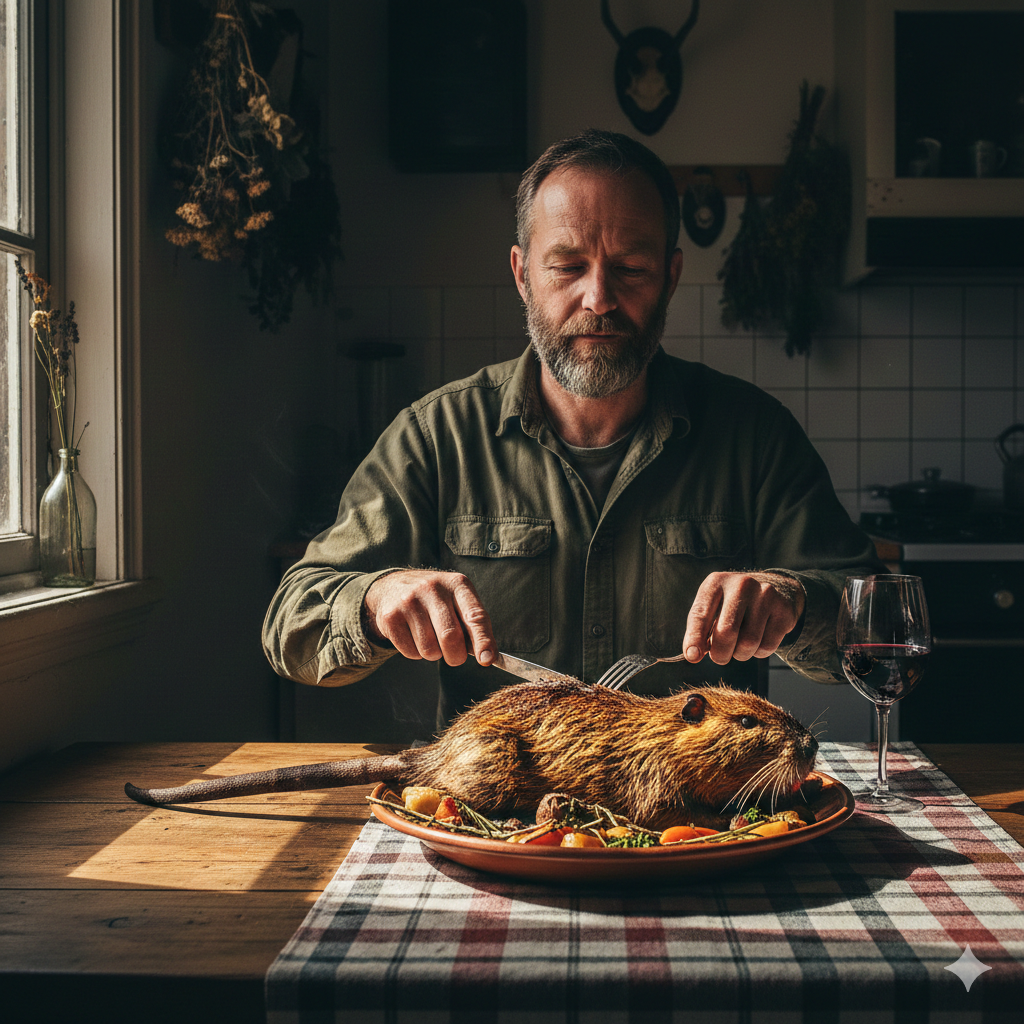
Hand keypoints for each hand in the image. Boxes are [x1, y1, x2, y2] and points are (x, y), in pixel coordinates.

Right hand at [363, 570, 495, 666]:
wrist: (392, 587)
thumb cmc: (435, 600)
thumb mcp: (457, 600)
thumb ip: (473, 624)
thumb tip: (487, 656)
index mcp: (457, 584)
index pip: (475, 615)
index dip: (483, 640)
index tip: (487, 660)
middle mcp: (433, 588)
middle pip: (451, 637)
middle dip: (456, 656)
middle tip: (454, 656)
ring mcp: (409, 601)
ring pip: (430, 649)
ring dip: (434, 654)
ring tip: (430, 638)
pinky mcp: (391, 617)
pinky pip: (411, 652)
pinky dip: (416, 653)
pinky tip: (413, 636)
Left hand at [682, 572, 805, 665]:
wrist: (775, 588)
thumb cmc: (733, 604)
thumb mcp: (712, 607)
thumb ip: (699, 630)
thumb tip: (693, 655)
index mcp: (716, 582)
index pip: (700, 614)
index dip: (694, 639)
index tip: (692, 656)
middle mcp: (741, 585)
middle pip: (726, 632)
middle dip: (720, 654)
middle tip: (720, 657)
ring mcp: (766, 595)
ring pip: (748, 644)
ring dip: (741, 654)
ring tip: (740, 645)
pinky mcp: (784, 610)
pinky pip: (767, 647)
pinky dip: (759, 652)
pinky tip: (759, 640)